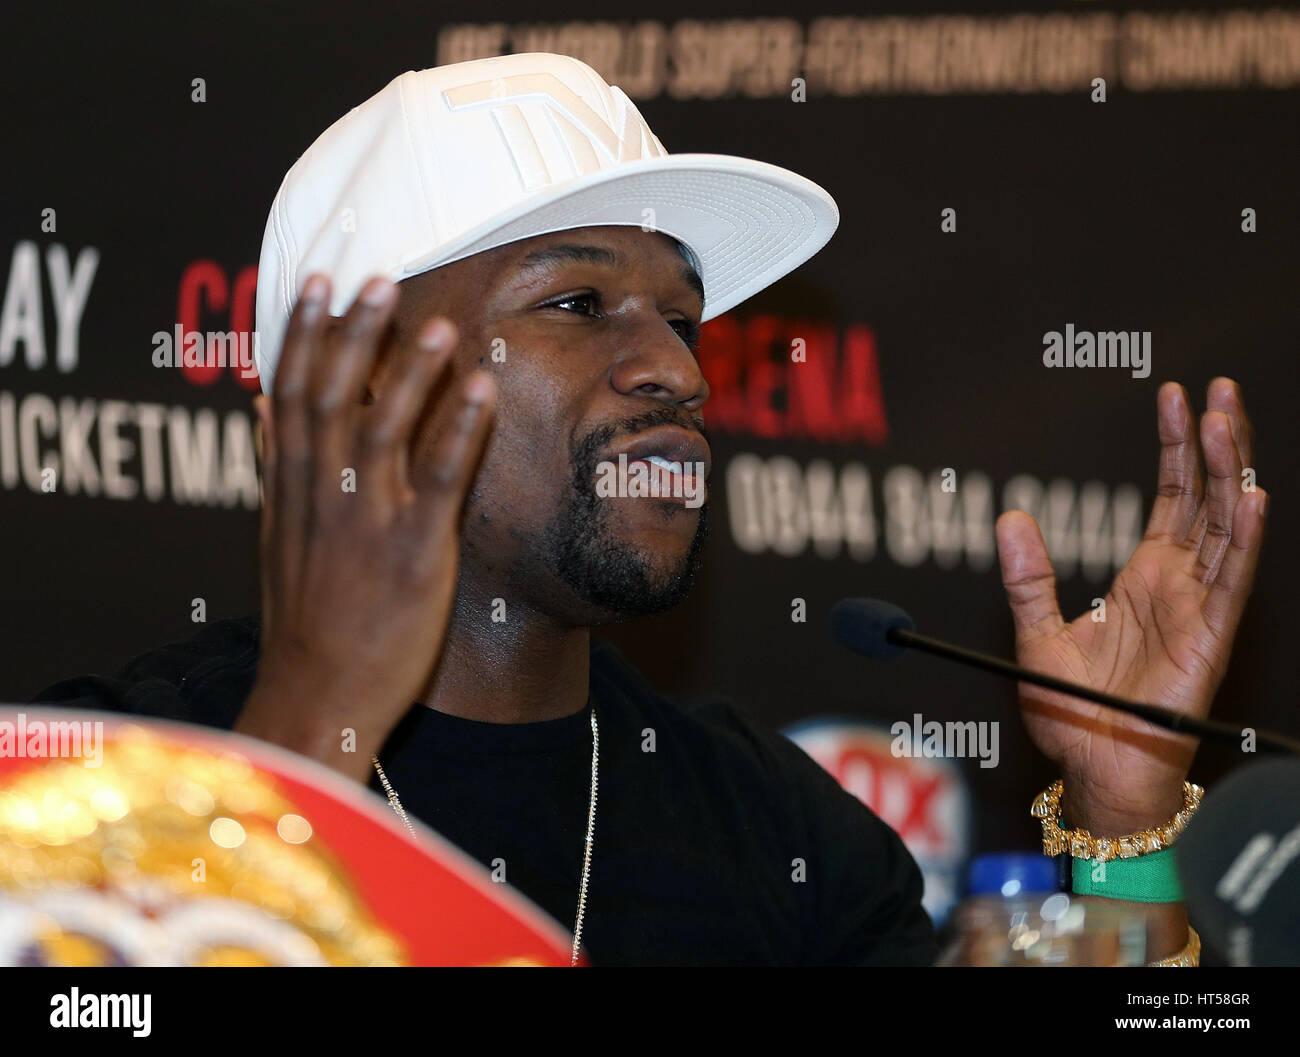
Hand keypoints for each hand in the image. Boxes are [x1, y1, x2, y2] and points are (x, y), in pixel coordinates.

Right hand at [235, 274, 495, 781]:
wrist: (316, 698)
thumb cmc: (306, 623)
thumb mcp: (278, 538)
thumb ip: (277, 466)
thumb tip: (264, 406)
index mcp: (293, 489)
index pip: (294, 393)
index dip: (306, 333)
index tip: (320, 281)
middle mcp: (324, 494)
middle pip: (333, 396)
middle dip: (354, 333)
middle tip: (376, 277)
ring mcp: (367, 520)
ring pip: (384, 428)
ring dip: (410, 369)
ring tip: (438, 320)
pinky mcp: (413, 551)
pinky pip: (438, 478)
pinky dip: (460, 428)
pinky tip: (483, 389)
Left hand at [995, 378, 1266, 833]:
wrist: (1094, 769)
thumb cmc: (1074, 712)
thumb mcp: (1036, 635)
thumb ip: (1028, 578)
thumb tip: (1008, 518)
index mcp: (1144, 577)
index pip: (1172, 496)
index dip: (1176, 447)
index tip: (1175, 398)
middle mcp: (1179, 583)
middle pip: (1207, 498)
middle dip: (1213, 442)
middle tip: (1215, 388)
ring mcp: (1199, 606)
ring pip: (1226, 526)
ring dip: (1228, 473)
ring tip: (1225, 420)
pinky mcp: (1211, 636)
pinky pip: (1233, 579)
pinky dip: (1245, 536)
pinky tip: (1250, 496)